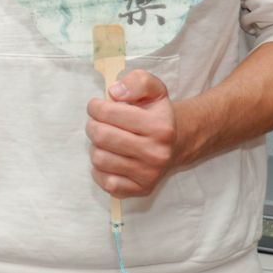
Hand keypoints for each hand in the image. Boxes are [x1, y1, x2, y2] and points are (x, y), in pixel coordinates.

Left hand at [87, 69, 183, 197]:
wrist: (178, 142)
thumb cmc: (158, 114)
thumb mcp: (154, 89)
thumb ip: (137, 82)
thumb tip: (115, 92)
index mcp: (159, 127)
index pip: (108, 113)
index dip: (95, 106)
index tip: (97, 106)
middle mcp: (156, 153)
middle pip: (101, 136)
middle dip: (93, 126)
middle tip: (99, 123)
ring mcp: (149, 174)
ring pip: (99, 159)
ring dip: (97, 147)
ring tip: (107, 141)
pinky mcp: (141, 189)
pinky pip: (106, 182)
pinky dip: (101, 170)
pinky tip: (110, 159)